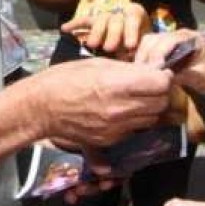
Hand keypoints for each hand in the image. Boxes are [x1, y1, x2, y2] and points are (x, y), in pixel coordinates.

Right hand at [30, 58, 173, 146]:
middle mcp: (120, 110)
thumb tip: (152, 70)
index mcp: (117, 86)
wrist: (41, 108)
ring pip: (151, 119)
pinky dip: (134, 121)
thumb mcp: (98, 64)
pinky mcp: (110, 141)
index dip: (163, 77)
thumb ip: (128, 70)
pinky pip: (134, 130)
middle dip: (160, 93)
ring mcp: (116, 129)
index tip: (157, 72)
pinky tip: (120, 111)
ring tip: (135, 98)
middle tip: (149, 85)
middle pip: (161, 103)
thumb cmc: (65, 78)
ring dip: (149, 108)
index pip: (161, 84)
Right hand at [61, 1, 149, 54]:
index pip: (133, 18)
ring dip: (97, 32)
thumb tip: (140, 64)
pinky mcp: (94, 20)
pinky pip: (84, 21)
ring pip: (100, 20)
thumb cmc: (141, 43)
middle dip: (113, 34)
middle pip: (115, 19)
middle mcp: (119, 11)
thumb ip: (141, 51)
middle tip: (110, 48)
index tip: (130, 46)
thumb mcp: (145, 44)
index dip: (131, 31)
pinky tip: (64, 29)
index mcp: (135, 14)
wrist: (136, 36)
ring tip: (93, 45)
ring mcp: (105, 15)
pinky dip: (75, 24)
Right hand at [134, 28, 204, 97]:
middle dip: (146, 55)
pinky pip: (148, 49)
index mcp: (191, 38)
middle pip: (155, 38)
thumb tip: (163, 76)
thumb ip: (183, 74)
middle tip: (141, 74)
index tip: (153, 70)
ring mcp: (170, 40)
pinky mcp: (163, 48)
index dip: (159, 54)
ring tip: (139, 74)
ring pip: (148, 43)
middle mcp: (178, 35)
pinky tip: (140, 72)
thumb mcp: (200, 77)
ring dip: (142, 57)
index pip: (170, 40)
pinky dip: (143, 59)